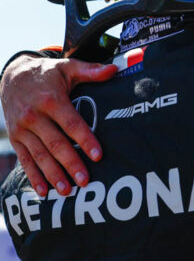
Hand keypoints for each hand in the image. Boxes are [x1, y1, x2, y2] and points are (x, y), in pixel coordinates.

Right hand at [0, 55, 116, 195]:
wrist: (12, 75)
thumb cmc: (48, 73)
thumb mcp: (68, 67)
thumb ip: (91, 70)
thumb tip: (114, 69)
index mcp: (51, 100)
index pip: (71, 123)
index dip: (85, 139)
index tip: (98, 155)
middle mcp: (34, 116)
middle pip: (55, 144)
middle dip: (70, 163)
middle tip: (85, 181)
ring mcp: (22, 129)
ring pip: (39, 155)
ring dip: (52, 175)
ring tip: (66, 191)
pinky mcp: (15, 138)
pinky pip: (24, 160)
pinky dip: (33, 177)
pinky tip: (43, 192)